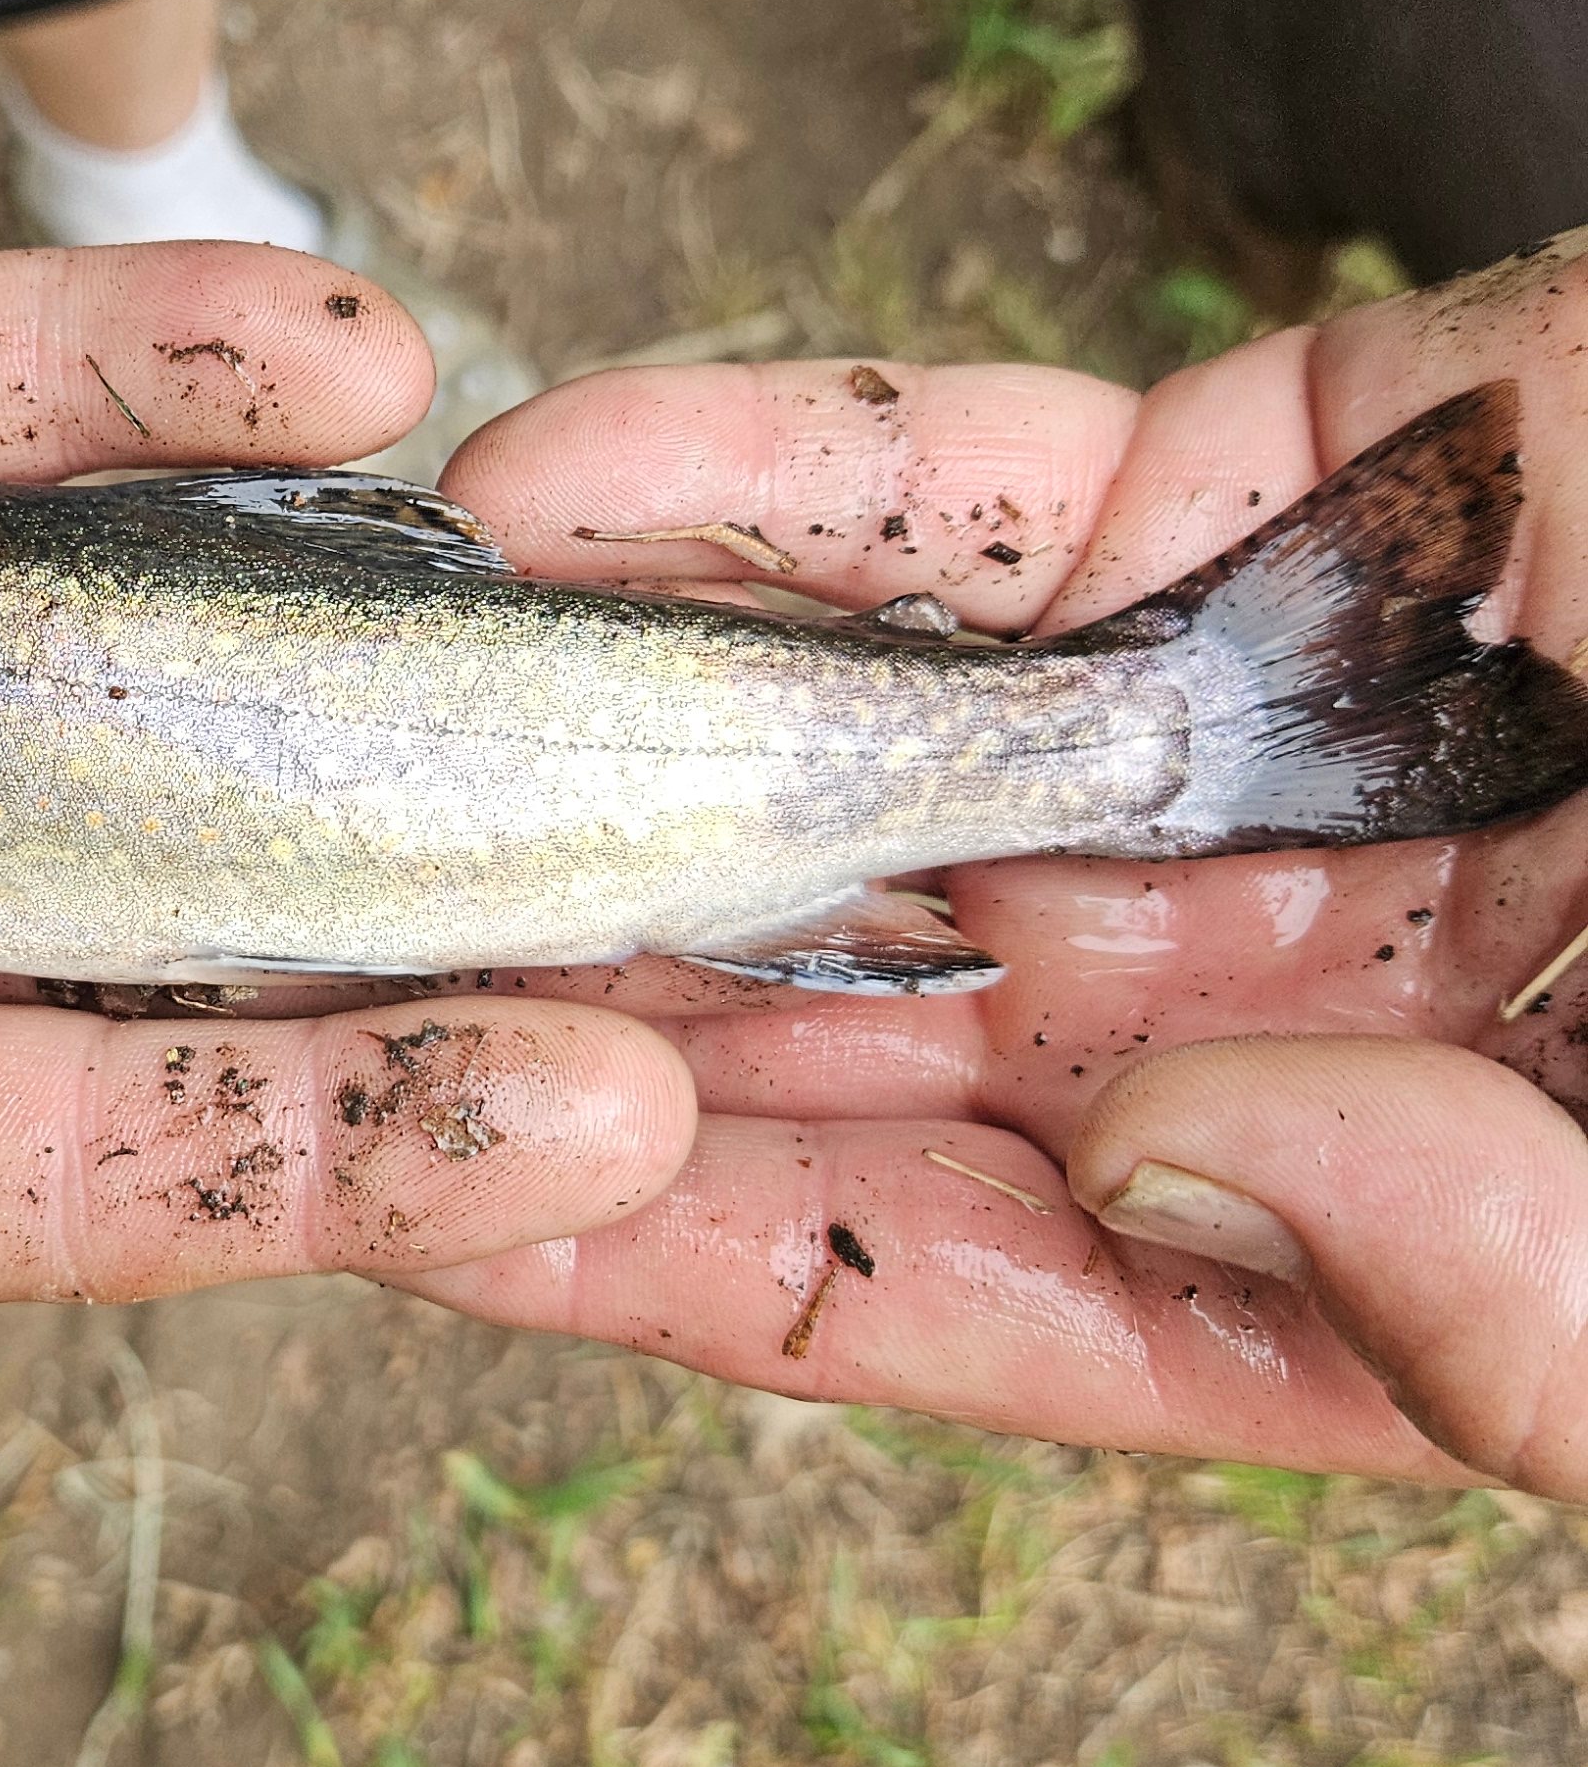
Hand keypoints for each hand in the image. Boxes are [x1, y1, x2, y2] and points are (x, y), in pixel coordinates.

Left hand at [431, 248, 1587, 1489]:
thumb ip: (1491, 1291)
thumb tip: (1142, 1161)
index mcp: (1335, 1205)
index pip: (938, 1266)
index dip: (675, 1254)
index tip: (415, 1220)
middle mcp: (1233, 981)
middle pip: (824, 1005)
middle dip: (566, 971)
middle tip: (297, 935)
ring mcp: (1217, 733)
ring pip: (845, 733)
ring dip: (600, 718)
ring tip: (364, 707)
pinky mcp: (1253, 474)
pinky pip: (959, 485)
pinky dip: (753, 477)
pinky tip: (545, 487)